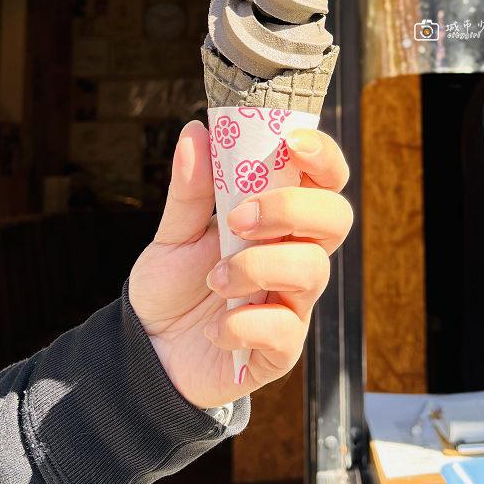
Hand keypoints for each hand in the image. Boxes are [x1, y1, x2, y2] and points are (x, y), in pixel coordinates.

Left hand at [128, 121, 351, 408]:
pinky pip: (286, 330)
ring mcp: (294, 301)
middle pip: (336, 217)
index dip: (322, 155)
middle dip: (291, 209)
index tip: (292, 142)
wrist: (148, 351)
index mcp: (280, 219)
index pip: (326, 179)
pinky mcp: (281, 348)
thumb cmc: (173, 286)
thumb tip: (196, 133)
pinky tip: (215, 328)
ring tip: (215, 280)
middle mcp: (297, 255)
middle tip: (237, 220)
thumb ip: (190, 190)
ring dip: (258, 267)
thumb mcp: (172, 234)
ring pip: (313, 270)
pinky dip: (244, 324)